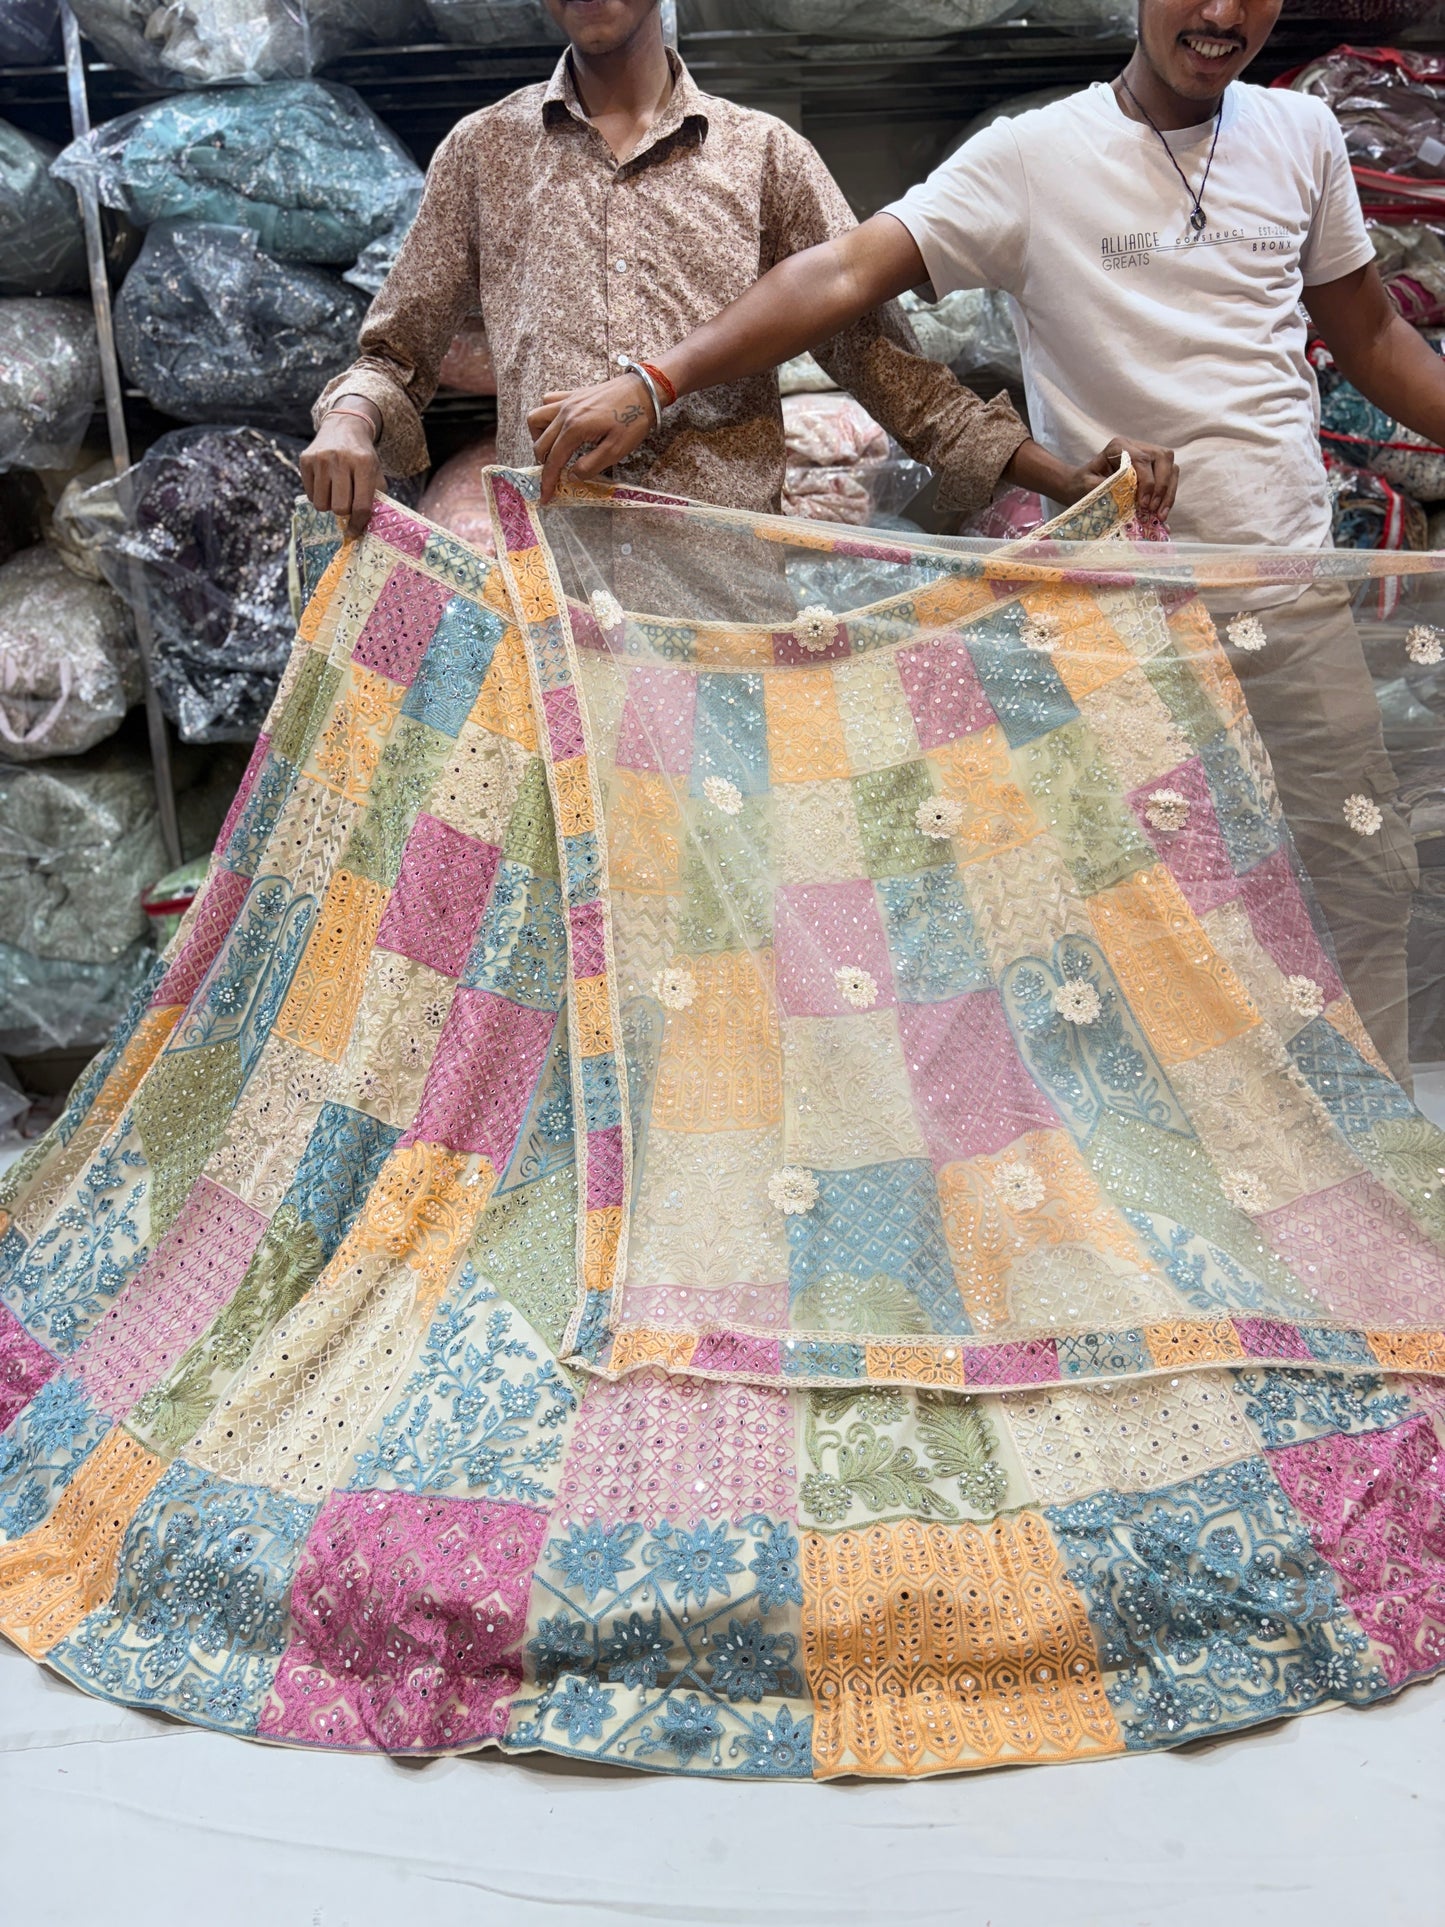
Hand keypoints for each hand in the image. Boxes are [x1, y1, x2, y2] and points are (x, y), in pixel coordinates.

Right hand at [299, 410, 383, 537]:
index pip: (361, 506)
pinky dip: (318, 495)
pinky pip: (310, 494)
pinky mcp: (306, 459)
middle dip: (344, 512)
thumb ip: (375, 498)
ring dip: (329, 504)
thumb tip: (366, 527)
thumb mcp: (375, 473)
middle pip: (339, 508)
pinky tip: (325, 483)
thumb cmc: (362, 458)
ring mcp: (321, 459)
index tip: (355, 531)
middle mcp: (341, 459)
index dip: (359, 523)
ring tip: (335, 493)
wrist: (344, 426)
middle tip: (346, 504)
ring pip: (321, 504)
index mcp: (364, 463)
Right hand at [529, 375, 654, 501]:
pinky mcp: (573, 395)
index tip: (545, 497)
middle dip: (543, 463)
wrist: (643, 390)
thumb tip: (572, 476)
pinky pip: (548, 402)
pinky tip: (560, 427)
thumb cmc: (633, 420)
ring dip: (540, 437)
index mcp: (575, 428)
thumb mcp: (616, 450)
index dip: (548, 481)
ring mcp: (567, 401)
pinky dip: (547, 417)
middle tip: (553, 476)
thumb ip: (591, 465)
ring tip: (552, 450)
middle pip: (541, 442)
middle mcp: (565, 413)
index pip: (553, 460)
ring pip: (536, 418)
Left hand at [1070, 437, 1177, 522]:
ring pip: (1171, 468)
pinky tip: (1161, 513)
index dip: (1147, 482)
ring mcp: (1148, 455)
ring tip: (1160, 515)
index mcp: (1119, 446)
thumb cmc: (1082, 484)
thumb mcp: (1087, 486)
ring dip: (1168, 493)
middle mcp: (1137, 446)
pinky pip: (1170, 478)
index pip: (1142, 459)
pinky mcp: (1154, 468)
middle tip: (1153, 509)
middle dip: (1162, 486)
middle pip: (1163, 458)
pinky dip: (1168, 496)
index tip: (1144, 504)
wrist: (1081, 484)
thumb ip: (1106, 489)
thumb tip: (1128, 500)